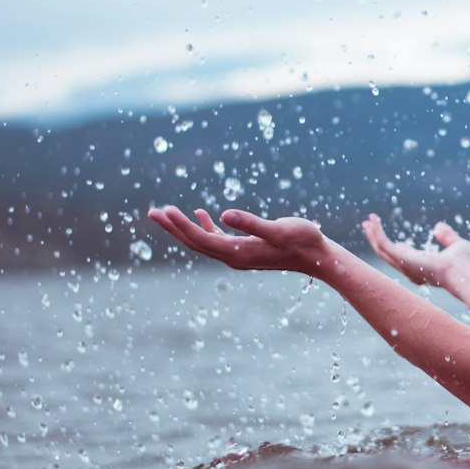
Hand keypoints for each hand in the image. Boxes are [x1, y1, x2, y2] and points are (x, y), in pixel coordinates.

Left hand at [147, 206, 327, 275]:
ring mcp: (238, 255)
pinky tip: (202, 214)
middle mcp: (234, 257)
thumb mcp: (278, 228)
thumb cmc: (302, 240)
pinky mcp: (245, 249)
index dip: (181, 225)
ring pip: (203, 241)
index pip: (201, 239)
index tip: (164, 210)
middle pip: (195, 242)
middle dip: (173, 228)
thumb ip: (251, 223)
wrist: (318, 257)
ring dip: (184, 228)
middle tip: (151, 213)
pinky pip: (217, 239)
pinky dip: (205, 227)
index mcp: (238, 252)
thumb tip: (223, 214)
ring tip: (165, 214)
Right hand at [361, 214, 469, 289]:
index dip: (400, 253)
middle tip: (370, 229)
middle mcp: (410, 270)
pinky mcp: (401, 258)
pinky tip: (373, 220)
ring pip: (381, 250)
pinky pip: (383, 244)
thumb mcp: (458, 245)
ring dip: (373, 235)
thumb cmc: (465, 264)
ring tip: (367, 222)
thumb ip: (448, 237)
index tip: (399, 243)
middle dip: (378, 242)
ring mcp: (404, 265)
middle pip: (387, 257)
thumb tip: (438, 227)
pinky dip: (377, 232)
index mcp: (423, 269)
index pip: (406, 263)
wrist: (463, 272)